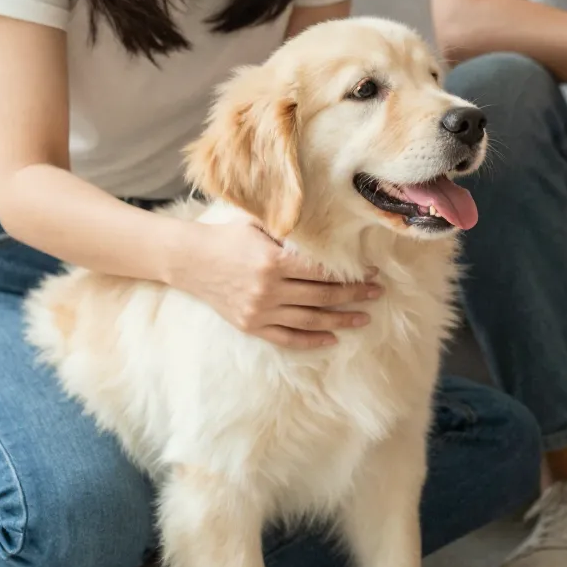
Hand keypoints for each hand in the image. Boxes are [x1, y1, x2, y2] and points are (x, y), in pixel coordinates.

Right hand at [172, 220, 380, 349]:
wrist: (189, 260)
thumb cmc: (228, 237)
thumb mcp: (260, 225)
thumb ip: (291, 230)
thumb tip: (330, 230)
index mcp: (273, 261)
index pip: (322, 271)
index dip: (350, 272)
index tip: (372, 271)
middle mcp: (268, 289)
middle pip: (322, 296)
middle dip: (354, 295)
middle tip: (377, 293)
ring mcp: (259, 311)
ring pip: (310, 320)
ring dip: (341, 320)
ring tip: (364, 318)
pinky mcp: (250, 326)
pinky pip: (286, 338)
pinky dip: (311, 340)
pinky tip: (332, 338)